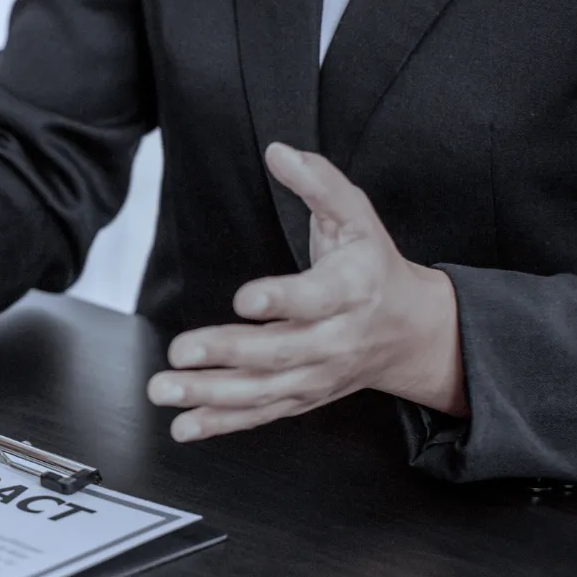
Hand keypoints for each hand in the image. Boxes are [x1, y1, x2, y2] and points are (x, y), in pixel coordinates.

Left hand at [147, 143, 468, 440]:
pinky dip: (220, 423)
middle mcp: (335, 339)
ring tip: (165, 390)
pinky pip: (259, 415)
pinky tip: (183, 425)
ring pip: (263, 391)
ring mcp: (317, 374)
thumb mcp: (357, 216)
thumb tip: (279, 151)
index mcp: (352, 290)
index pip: (317, 298)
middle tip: (180, 352)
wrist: (411, 331)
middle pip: (280, 352)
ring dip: (210, 395)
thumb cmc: (374, 267)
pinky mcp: (301, 398)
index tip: (245, 298)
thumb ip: (319, 182)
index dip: (282, 300)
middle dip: (227, 354)